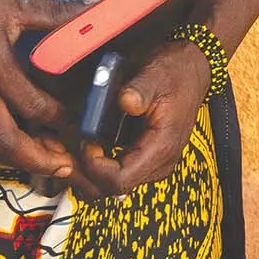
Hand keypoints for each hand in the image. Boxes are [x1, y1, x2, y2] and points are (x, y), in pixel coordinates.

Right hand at [0, 0, 78, 177]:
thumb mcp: (14, 2)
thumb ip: (59, 12)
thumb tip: (102, 5)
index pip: (30, 104)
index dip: (57, 118)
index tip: (78, 121)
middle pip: (2, 140)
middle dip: (35, 159)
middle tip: (64, 167)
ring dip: (13, 160)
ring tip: (43, 163)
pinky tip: (9, 149)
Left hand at [74, 37, 213, 198]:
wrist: (193, 68)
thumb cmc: (176, 71)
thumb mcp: (157, 74)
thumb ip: (140, 89)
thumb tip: (125, 101)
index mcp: (163, 146)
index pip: (120, 181)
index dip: (94, 168)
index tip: (85, 143)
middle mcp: (158, 163)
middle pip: (109, 191)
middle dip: (81, 176)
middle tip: (64, 152)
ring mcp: (151, 164)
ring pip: (108, 188)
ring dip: (84, 174)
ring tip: (68, 150)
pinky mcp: (143, 159)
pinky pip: (113, 175)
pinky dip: (93, 167)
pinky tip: (83, 148)